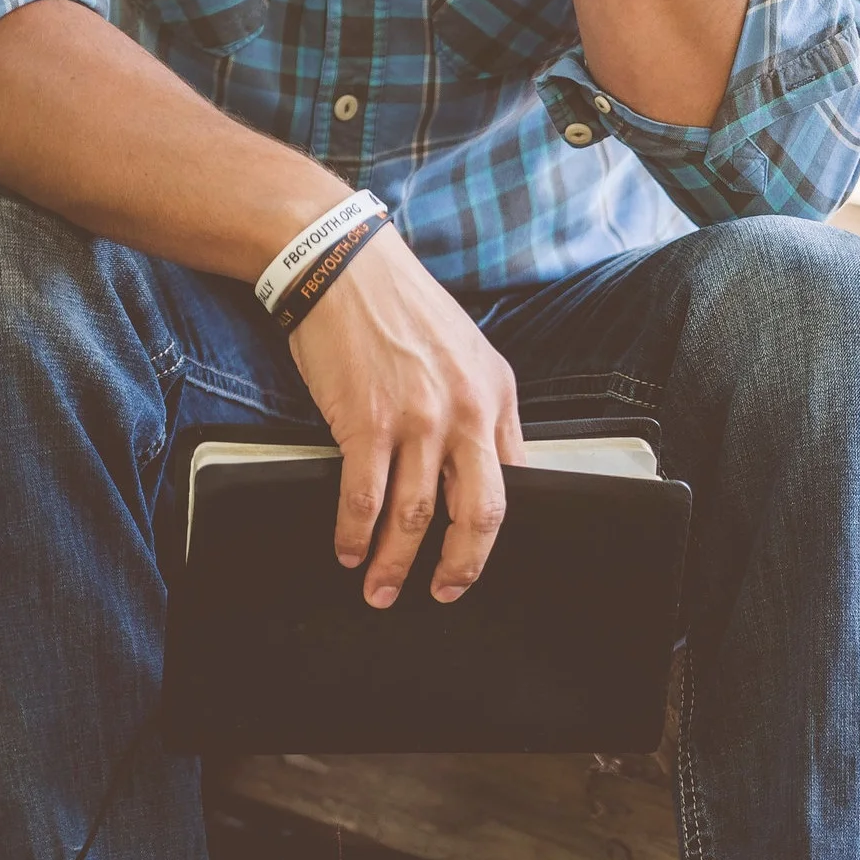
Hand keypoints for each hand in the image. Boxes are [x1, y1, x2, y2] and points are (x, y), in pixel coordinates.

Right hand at [289, 229, 526, 606]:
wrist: (344, 267)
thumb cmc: (404, 309)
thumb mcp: (468, 353)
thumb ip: (481, 408)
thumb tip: (485, 466)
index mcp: (498, 396)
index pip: (514, 480)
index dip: (496, 529)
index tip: (478, 556)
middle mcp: (467, 412)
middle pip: (478, 512)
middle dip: (460, 565)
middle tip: (444, 593)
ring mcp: (417, 420)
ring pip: (415, 516)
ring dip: (395, 562)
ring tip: (380, 588)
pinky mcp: (365, 422)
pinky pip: (364, 498)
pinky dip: (354, 534)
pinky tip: (347, 550)